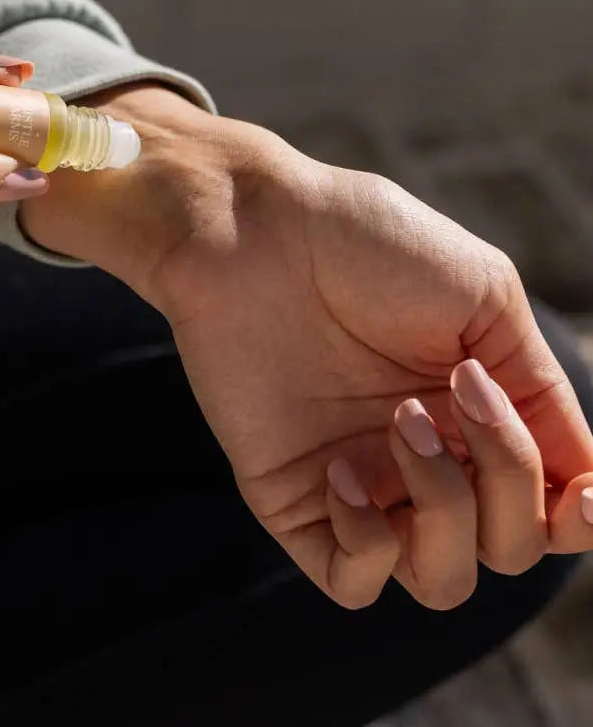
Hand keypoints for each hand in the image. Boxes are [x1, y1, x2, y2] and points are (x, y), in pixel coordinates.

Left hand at [21, 85, 592, 608]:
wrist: (252, 230)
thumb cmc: (365, 243)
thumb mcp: (483, 296)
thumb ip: (538, 388)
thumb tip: (581, 476)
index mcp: (476, 414)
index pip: (553, 508)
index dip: (584, 517)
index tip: (585, 493)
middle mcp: (425, 460)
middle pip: (509, 545)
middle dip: (510, 480)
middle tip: (458, 389)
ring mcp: (360, 483)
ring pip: (442, 581)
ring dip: (445, 511)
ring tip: (399, 420)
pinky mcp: (292, 498)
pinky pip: (349, 581)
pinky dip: (366, 545)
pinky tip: (342, 469)